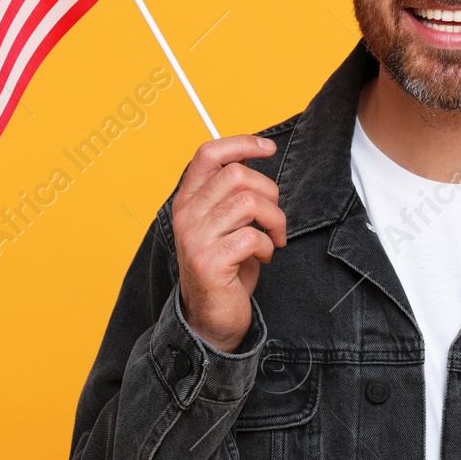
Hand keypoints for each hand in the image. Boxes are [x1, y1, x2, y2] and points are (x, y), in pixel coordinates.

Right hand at [172, 135, 287, 352]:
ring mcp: (195, 238)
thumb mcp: (226, 222)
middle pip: (237, 174)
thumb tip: (254, 156)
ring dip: (274, 220)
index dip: (241, 143)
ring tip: (273, 238)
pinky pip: (252, 236)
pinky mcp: (209, 261)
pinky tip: (264, 256)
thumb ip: (232, 192)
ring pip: (248, 202)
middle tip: (274, 218)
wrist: (212, 316)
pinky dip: (267, 245)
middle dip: (270, 192)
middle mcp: (186, 215)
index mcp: (188, 199)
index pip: (208, 153)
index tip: (268, 148)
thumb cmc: (227, 266)